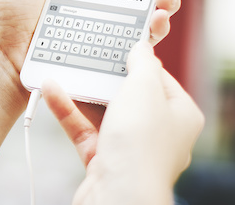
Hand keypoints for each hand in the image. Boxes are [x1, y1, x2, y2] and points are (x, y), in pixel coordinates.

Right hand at [44, 42, 203, 203]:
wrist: (118, 197)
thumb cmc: (141, 146)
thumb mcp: (144, 87)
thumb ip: (143, 62)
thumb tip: (142, 47)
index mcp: (180, 115)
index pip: (160, 78)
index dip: (140, 60)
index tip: (120, 44)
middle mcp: (158, 133)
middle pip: (129, 94)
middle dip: (106, 76)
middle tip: (89, 56)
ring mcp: (131, 148)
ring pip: (104, 112)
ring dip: (83, 92)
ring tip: (65, 70)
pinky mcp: (105, 161)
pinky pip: (85, 129)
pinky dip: (69, 112)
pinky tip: (53, 92)